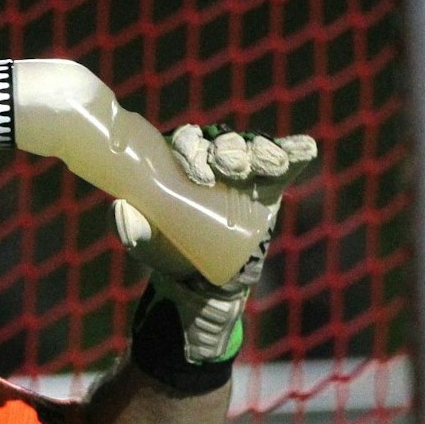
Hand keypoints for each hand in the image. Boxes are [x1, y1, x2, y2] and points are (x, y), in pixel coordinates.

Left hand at [113, 125, 317, 362]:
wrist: (200, 281)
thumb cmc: (166, 251)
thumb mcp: (145, 241)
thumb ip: (131, 227)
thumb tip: (121, 208)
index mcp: (182, 162)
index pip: (189, 143)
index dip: (193, 148)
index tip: (197, 172)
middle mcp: (214, 159)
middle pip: (224, 143)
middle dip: (229, 150)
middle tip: (230, 169)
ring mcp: (246, 171)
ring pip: (255, 149)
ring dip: (262, 151)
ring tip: (267, 165)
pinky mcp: (271, 185)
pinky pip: (287, 163)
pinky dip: (296, 152)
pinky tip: (303, 151)